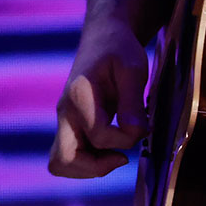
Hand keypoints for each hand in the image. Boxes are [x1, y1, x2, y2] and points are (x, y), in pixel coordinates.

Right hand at [49, 19, 149, 177]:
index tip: (143, 127)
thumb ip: (133, 101)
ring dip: (90, 167)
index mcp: (79, 95)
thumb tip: (136, 134)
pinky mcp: (70, 126)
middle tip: (121, 157)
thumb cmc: (119, 50)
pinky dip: (89, 162)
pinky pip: (70, 156)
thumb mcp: (133, 68)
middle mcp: (65, 111)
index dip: (126, 139)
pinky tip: (111, 148)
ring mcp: (64, 120)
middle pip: (62, 160)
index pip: (98, 136)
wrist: (103, 38)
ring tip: (116, 154)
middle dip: (95, 168)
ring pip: (61, 163)